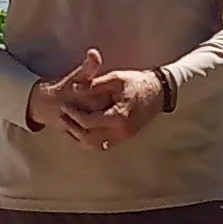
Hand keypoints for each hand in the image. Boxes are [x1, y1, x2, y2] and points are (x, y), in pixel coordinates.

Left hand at [45, 54, 168, 147]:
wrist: (160, 92)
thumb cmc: (137, 82)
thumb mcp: (116, 78)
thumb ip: (94, 84)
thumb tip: (75, 88)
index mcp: (118, 116)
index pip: (88, 121)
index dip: (73, 114)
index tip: (64, 106)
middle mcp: (121, 131)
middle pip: (89, 138)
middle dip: (73, 129)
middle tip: (62, 117)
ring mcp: (124, 136)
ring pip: (96, 145)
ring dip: (80, 138)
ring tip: (68, 126)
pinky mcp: (125, 137)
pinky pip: (104, 144)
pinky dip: (90, 140)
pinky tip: (81, 132)